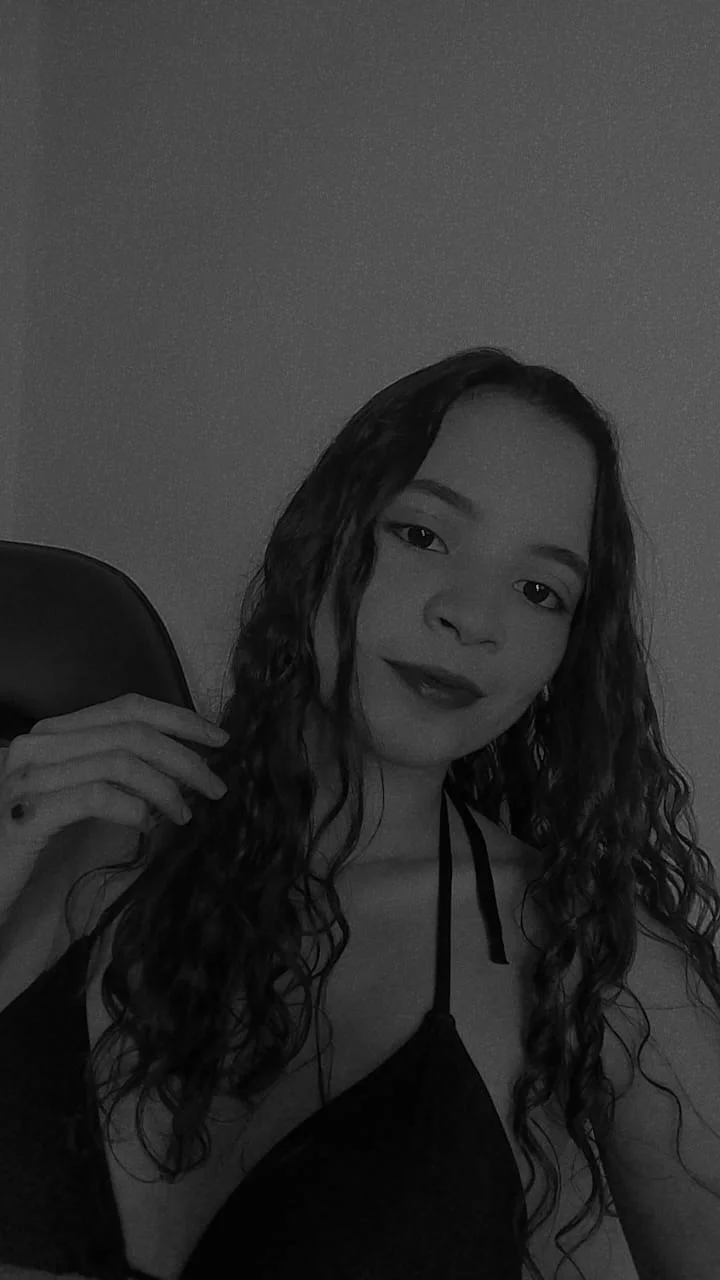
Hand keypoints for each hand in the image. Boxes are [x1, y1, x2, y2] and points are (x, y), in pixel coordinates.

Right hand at [0, 693, 228, 919]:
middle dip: (183, 756)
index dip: (178, 718)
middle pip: (129, 732)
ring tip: (184, 814)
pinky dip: (133, 808)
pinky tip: (147, 827)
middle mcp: (36, 746)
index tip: (219, 740)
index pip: (126, 707)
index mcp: (54, 735)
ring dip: (165, 787)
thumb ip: (126, 780)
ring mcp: (27, 778)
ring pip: (118, 760)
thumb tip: (186, 769)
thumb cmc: (44, 855)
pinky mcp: (26, 814)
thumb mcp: (91, 806)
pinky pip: (96, 795)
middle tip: (215, 786)